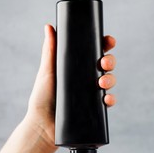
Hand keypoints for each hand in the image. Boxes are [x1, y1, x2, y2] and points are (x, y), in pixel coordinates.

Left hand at [26, 24, 115, 148]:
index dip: (104, 46)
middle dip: (109, 62)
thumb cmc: (42, 99)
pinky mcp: (94, 110)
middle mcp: (85, 80)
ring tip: (102, 83)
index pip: (93, 54)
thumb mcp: (46, 72)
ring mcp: (91, 95)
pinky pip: (108, 103)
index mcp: (76, 69)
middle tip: (104, 63)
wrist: (43, 125)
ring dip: (111, 80)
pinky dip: (111, 100)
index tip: (108, 41)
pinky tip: (107, 99)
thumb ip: (50, 51)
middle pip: (105, 67)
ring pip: (109, 83)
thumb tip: (49, 27)